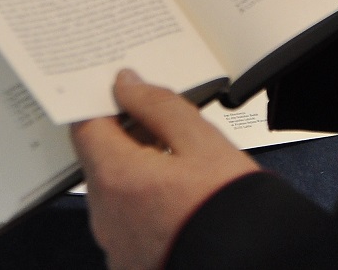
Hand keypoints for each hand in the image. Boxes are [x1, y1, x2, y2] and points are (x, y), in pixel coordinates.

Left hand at [72, 70, 258, 269]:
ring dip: (136, 174)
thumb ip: (159, 105)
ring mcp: (116, 245)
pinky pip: (126, 224)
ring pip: (114, 193)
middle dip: (126, 139)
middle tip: (168, 131)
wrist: (253, 261)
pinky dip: (143, 208)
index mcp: (117, 178)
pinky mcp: (130, 262)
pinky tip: (178, 203)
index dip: (103, 104)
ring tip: (182, 172)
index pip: (85, 127)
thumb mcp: (202, 141)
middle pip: (99, 161)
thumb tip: (128, 85)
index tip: (125, 95)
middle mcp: (106, 216)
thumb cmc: (232, 209)